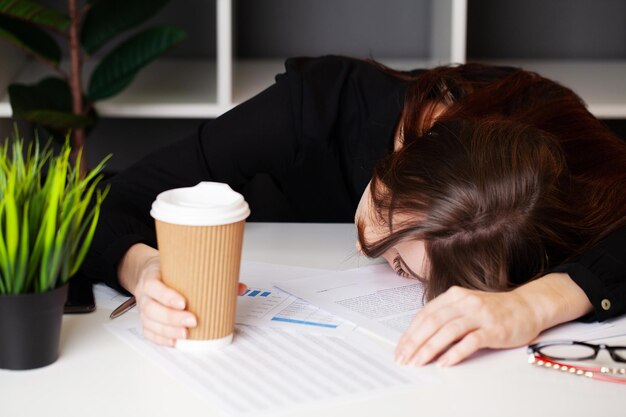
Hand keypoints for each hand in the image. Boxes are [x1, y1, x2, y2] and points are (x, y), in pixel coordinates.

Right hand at [119, 244, 246, 346]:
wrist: (147, 274)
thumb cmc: (168, 272)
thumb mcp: (183, 267)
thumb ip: (209, 275)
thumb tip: (239, 287)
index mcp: (151, 277)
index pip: (154, 286)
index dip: (167, 296)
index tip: (183, 302)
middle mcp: (145, 295)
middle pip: (152, 309)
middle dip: (172, 318)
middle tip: (192, 321)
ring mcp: (144, 310)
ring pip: (151, 323)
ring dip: (168, 331)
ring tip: (185, 335)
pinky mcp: (146, 321)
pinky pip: (149, 333)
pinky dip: (161, 339)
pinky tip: (174, 342)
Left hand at [395, 286, 542, 366]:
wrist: (527, 307)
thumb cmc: (493, 310)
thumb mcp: (465, 306)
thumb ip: (445, 316)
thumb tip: (419, 337)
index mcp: (454, 295)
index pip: (425, 314)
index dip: (410, 333)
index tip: (400, 349)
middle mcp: (465, 302)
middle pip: (433, 322)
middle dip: (414, 342)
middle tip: (404, 358)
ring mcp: (479, 315)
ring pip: (448, 331)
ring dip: (430, 348)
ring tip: (418, 362)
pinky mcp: (493, 329)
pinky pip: (470, 341)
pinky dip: (455, 352)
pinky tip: (444, 362)